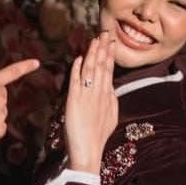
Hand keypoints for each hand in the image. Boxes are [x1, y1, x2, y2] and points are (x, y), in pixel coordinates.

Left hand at [64, 32, 117, 173]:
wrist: (89, 151)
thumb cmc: (98, 136)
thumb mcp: (110, 115)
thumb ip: (110, 99)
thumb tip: (111, 86)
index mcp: (107, 96)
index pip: (108, 70)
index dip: (109, 54)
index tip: (110, 41)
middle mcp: (98, 94)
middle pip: (101, 66)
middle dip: (103, 48)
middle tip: (104, 33)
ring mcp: (87, 97)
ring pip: (90, 71)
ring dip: (92, 54)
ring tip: (94, 40)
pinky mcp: (74, 102)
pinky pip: (75, 82)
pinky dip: (76, 70)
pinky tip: (78, 59)